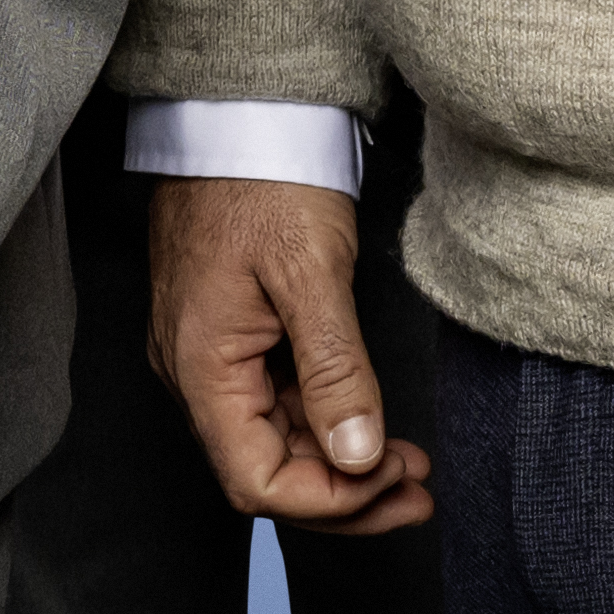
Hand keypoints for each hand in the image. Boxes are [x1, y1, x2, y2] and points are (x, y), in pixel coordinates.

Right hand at [146, 172, 431, 532]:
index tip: (393, 482)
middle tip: (419, 494)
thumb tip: (359, 459)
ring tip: (410, 468)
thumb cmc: (264, 176)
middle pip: (265, 472)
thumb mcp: (311, 272)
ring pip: (272, 442)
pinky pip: (273, 404)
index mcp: (202, 366)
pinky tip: (370, 427)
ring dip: (340, 465)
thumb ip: (335, 372)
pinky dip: (325, 424)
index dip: (330, 500)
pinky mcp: (230, 337)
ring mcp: (209, 356)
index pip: (257, 480)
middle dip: (346, 494)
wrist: (237, 112)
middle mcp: (194, 373)